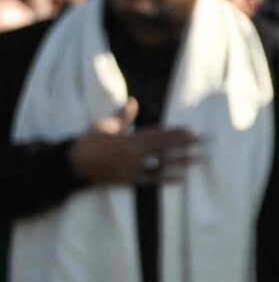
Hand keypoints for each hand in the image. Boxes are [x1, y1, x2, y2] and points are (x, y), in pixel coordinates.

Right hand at [67, 100, 199, 185]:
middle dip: (184, 145)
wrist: (73, 164)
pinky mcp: (128, 181)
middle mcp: (132, 155)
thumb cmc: (88, 142)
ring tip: (197, 159)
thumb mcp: (104, 126)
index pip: (157, 135)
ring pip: (160, 165)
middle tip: (203, 142)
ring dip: (180, 162)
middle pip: (163, 149)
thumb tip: (134, 101)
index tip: (191, 130)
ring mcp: (131, 169)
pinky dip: (166, 179)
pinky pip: (150, 180)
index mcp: (127, 139)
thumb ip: (123, 116)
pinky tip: (181, 178)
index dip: (175, 133)